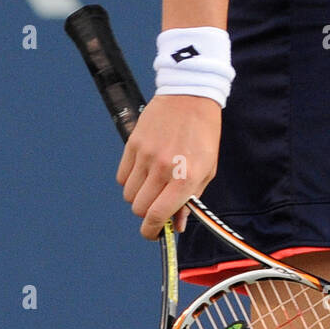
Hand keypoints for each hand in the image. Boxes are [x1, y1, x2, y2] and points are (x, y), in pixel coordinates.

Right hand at [116, 94, 221, 238]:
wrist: (191, 95)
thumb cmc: (204, 133)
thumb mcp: (207, 168)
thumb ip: (191, 199)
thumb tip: (177, 225)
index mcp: (186, 177)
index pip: (158, 215)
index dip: (152, 231)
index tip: (153, 233)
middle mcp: (163, 168)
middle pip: (139, 208)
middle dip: (147, 212)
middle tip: (157, 204)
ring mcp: (146, 155)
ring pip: (129, 194)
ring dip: (139, 195)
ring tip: (152, 183)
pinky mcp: (133, 144)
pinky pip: (122, 176)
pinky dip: (130, 180)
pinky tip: (143, 170)